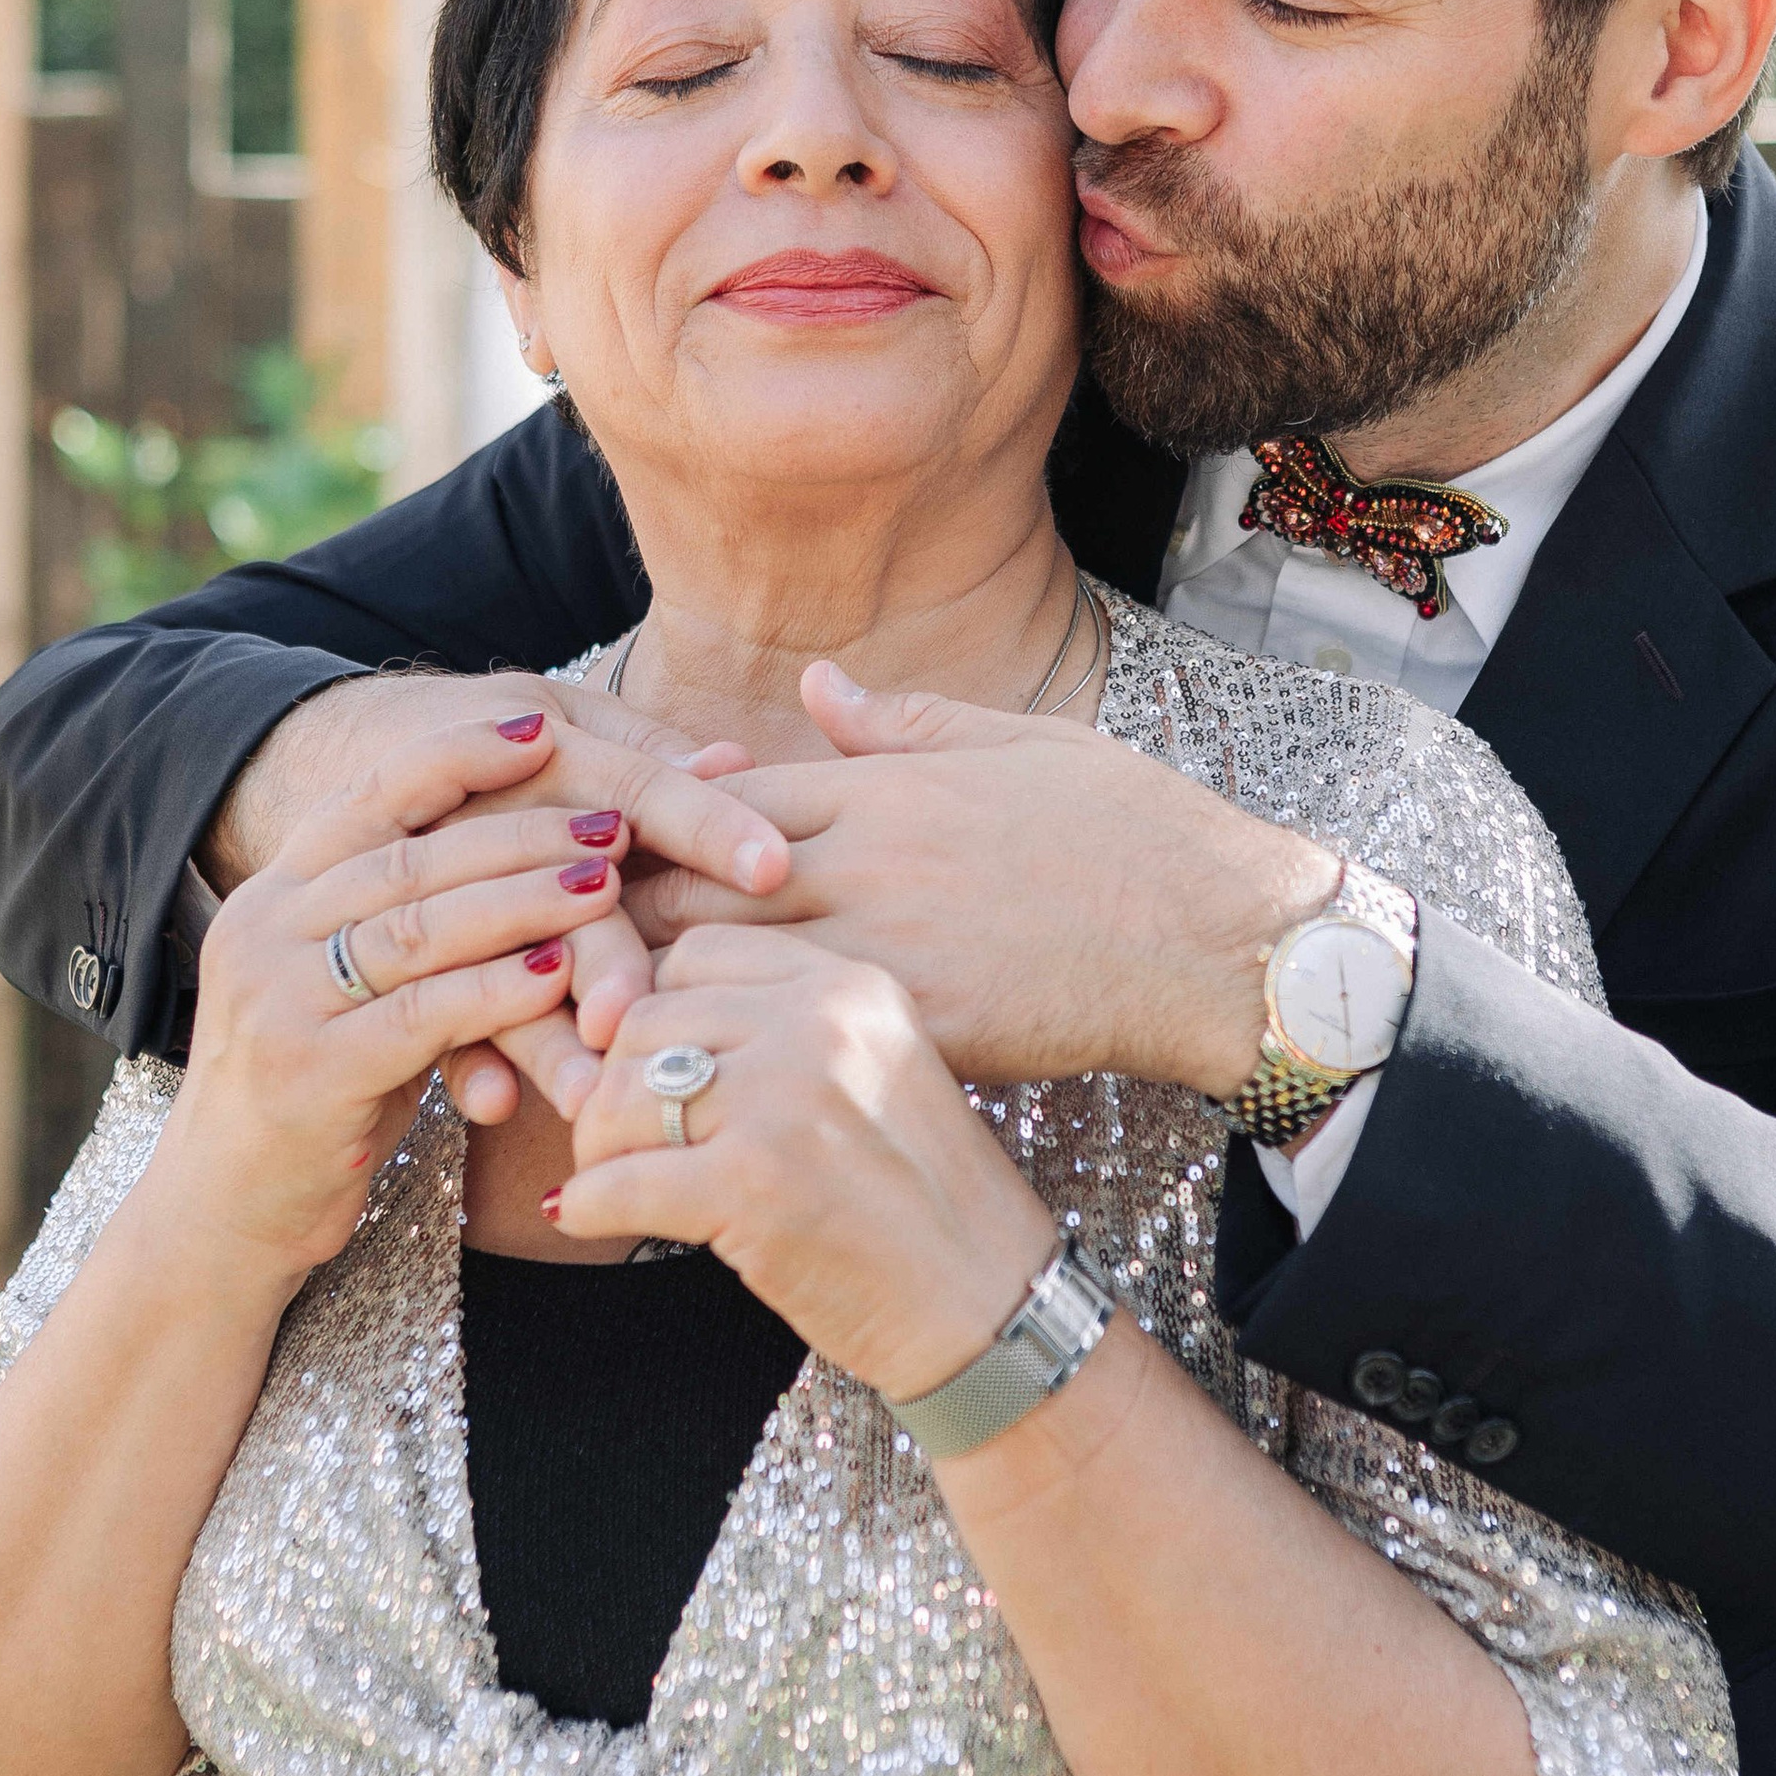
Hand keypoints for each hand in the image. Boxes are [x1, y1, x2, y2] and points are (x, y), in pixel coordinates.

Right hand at [197, 669, 790, 1129]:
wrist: (221, 1219)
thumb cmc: (318, 1105)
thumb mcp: (355, 1000)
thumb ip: (417, 934)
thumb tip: (529, 865)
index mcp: (275, 895)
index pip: (370, 797)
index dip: (458, 756)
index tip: (545, 726)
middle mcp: (264, 929)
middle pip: (410, 858)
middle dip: (519, 831)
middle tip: (613, 819)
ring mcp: (277, 998)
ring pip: (418, 925)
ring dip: (522, 898)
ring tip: (606, 880)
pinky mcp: (307, 1071)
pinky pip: (420, 1013)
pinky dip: (496, 989)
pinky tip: (559, 974)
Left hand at [554, 926, 1059, 1399]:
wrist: (988, 1307)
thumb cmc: (922, 1205)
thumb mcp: (872, 1074)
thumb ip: (780, 1033)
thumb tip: (627, 1023)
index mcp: (851, 985)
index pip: (699, 954)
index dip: (650, 1012)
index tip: (645, 1072)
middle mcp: (820, 1022)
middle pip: (646, 1019)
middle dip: (611, 1083)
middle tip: (617, 1142)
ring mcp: (787, 1098)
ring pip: (619, 1094)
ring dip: (598, 1145)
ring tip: (615, 1181)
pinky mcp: (753, 1184)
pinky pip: (617, 1182)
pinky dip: (588, 1205)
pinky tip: (587, 1218)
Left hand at [626, 664, 1336, 1094]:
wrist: (1218, 934)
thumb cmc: (1132, 834)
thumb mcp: (1019, 743)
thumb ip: (902, 724)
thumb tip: (817, 685)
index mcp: (883, 792)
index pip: (720, 799)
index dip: (653, 829)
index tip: (607, 857)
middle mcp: (868, 864)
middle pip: (695, 883)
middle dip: (624, 914)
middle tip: (558, 951)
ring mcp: (889, 948)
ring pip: (726, 967)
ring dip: (657, 994)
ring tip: (591, 1028)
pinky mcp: (920, 1027)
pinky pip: (794, 1043)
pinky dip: (734, 1061)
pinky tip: (688, 1090)